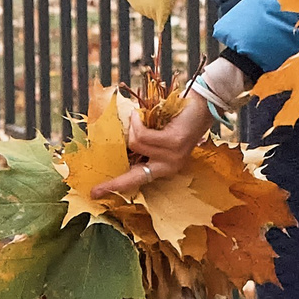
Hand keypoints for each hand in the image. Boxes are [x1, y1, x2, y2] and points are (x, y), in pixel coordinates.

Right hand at [88, 93, 210, 199]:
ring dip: (132, 128)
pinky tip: (139, 115)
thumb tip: (118, 143)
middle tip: (95, 190)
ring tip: (139, 117)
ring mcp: (172, 157)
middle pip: (133, 177)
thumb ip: (143, 144)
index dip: (115, 187)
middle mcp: (169, 167)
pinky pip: (142, 134)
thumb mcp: (159, 136)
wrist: (202, 105)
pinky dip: (136, 122)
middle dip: (113, 183)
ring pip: (135, 145)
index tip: (95, 194)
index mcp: (164, 167)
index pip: (136, 181)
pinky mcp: (173, 143)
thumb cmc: (177, 118)